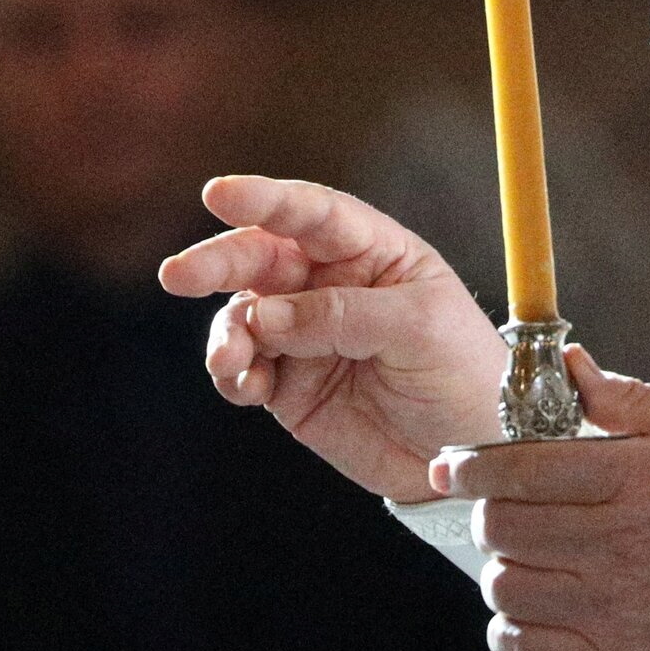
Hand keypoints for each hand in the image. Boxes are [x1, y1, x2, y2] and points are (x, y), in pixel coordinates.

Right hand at [159, 175, 506, 501]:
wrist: (470, 456)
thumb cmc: (464, 374)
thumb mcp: (422, 330)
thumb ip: (345, 315)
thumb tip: (267, 314)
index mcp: (371, 251)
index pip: (312, 213)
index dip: (266, 199)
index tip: (220, 194)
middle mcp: (330, 283)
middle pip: (261, 257)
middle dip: (218, 262)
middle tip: (178, 274)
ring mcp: (305, 334)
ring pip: (243, 314)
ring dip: (227, 333)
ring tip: (232, 362)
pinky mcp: (289, 384)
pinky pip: (243, 369)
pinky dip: (232, 374)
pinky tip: (245, 386)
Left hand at [436, 349, 649, 650]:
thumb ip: (629, 398)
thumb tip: (572, 365)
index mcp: (633, 477)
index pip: (520, 469)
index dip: (471, 466)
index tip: (452, 466)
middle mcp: (616, 541)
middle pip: (502, 526)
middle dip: (488, 513)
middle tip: (505, 510)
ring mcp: (613, 605)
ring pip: (507, 585)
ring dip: (503, 568)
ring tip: (528, 558)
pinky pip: (527, 648)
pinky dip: (511, 630)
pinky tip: (532, 610)